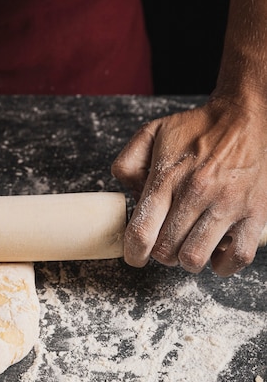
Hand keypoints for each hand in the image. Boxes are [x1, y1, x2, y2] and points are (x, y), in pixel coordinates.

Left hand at [111, 96, 266, 275]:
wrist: (247, 116)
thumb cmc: (198, 128)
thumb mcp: (152, 133)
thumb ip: (128, 163)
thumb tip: (128, 194)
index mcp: (168, 176)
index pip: (142, 230)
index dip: (134, 252)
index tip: (135, 256)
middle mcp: (198, 192)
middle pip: (166, 249)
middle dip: (160, 252)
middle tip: (166, 241)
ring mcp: (229, 205)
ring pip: (195, 257)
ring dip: (186, 259)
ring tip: (188, 245)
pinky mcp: (256, 213)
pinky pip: (237, 257)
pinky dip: (222, 265)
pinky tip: (214, 252)